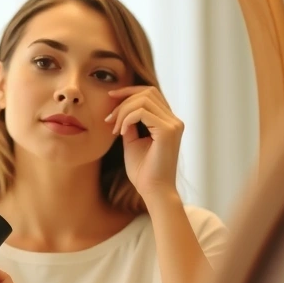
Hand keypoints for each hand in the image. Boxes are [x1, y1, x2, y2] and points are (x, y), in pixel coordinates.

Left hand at [105, 85, 183, 201]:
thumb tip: (120, 108)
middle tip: (109, 118)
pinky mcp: (168, 131)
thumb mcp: (132, 141)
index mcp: (168, 121)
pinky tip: (121, 133)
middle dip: (124, 100)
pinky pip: (141, 112)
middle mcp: (174, 120)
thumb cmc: (143, 171)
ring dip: (123, 111)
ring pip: (143, 100)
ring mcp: (173, 125)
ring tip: (114, 129)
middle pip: (148, 92)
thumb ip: (130, 123)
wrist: (152, 191)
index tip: (110, 97)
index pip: (150, 93)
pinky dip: (127, 119)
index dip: (129, 91)